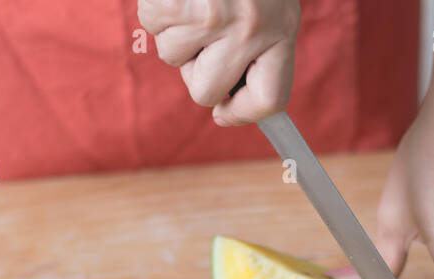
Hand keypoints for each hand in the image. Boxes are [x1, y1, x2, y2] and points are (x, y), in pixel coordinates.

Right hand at [138, 0, 299, 125]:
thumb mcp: (267, 1)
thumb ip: (257, 47)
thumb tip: (223, 106)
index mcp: (282, 28)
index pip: (270, 100)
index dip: (243, 113)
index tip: (226, 113)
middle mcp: (250, 29)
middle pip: (206, 92)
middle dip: (196, 69)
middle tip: (204, 33)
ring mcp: (211, 16)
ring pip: (172, 58)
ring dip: (176, 30)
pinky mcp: (176, 3)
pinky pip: (151, 25)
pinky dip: (158, 7)